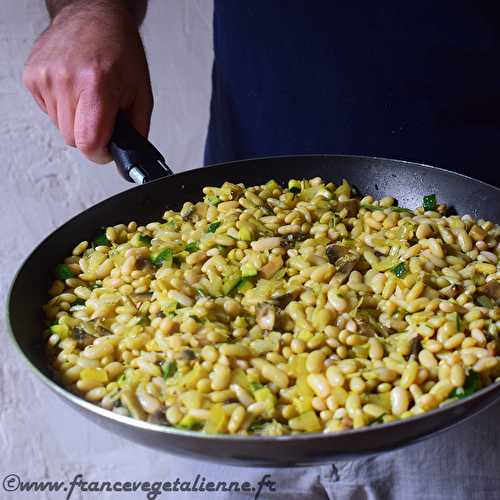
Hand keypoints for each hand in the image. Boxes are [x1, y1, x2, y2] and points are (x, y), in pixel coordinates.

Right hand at [22, 1, 152, 162]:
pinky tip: (74, 90)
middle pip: (72, 140)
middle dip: (90, 136)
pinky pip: (48, 112)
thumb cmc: (120, 51)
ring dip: (76, 121)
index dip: (100, 153)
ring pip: (59, 127)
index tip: (107, 149)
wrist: (95, 16)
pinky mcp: (32, 76)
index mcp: (96, 84)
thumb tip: (129, 155)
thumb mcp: (141, 93)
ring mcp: (45, 77)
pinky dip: (63, 108)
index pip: (88, 142)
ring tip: (88, 98)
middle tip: (102, 118)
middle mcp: (66, 80)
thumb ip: (136, 129)